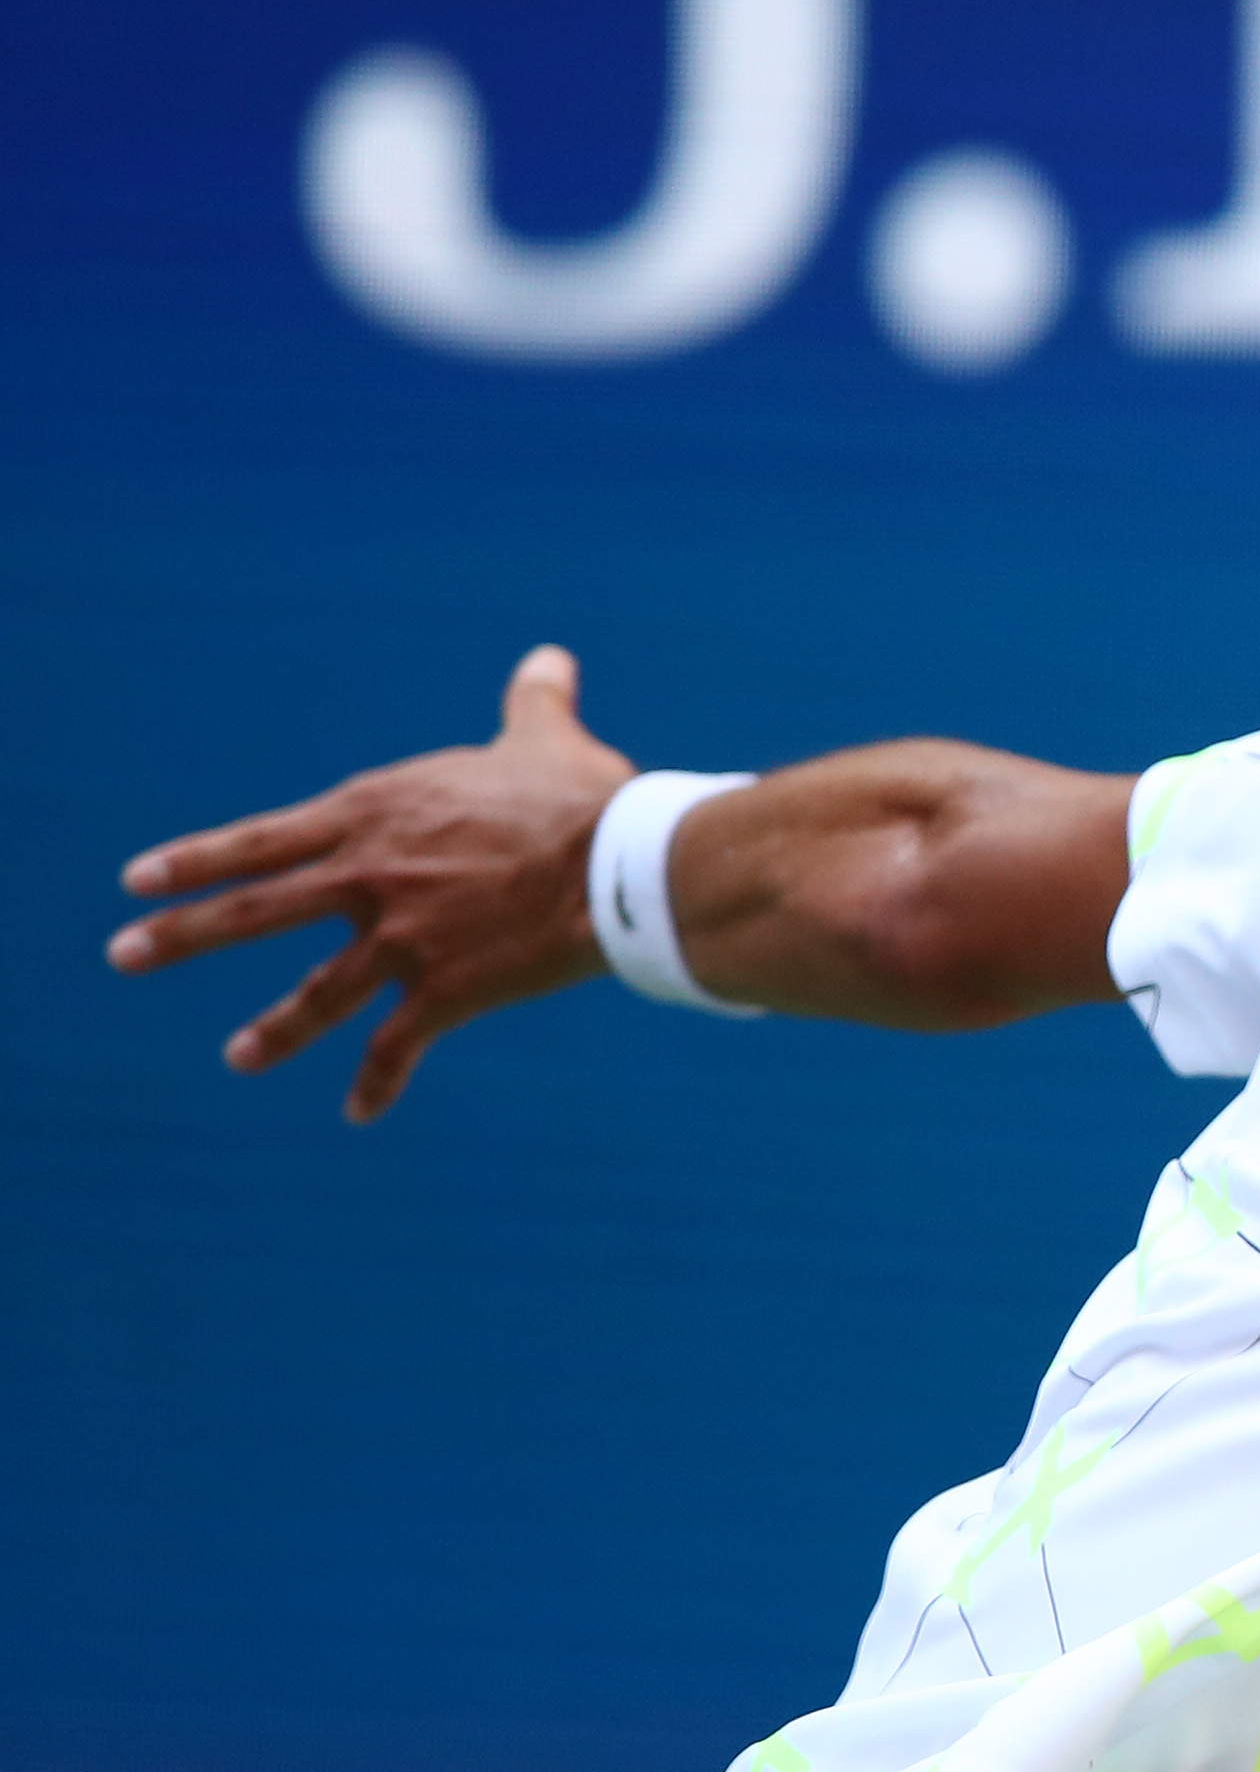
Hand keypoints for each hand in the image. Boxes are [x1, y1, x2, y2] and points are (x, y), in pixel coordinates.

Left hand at [108, 643, 636, 1118]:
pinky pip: (399, 1045)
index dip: (196, 860)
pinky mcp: (446, 990)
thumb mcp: (546, 738)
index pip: (262, 840)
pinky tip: (357, 1112)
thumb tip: (549, 659)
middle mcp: (371, 878)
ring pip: (318, 994)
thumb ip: (533, 701)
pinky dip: (377, 1081)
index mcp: (376, 814)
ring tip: (237, 1057)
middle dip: (183, 935)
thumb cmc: (585, 796)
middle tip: (123, 954)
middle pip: (255, 911)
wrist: (624, 866)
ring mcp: (403, 938)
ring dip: (273, 1030)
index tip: (137, 880)